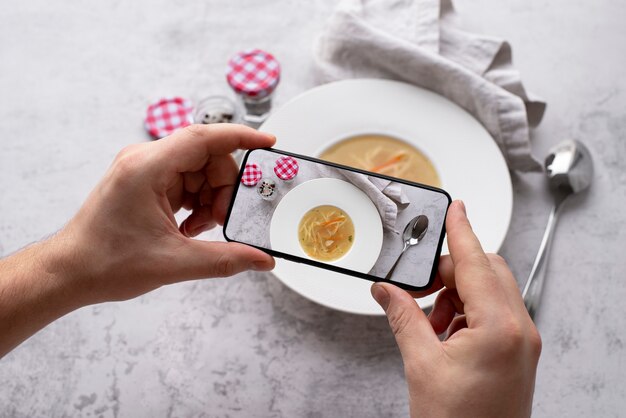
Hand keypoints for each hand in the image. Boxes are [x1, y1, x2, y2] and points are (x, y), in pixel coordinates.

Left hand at [58, 124, 275, 302]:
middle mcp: (144, 160)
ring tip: (197, 229)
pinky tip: (188, 227)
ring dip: (209, 198)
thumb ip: (225, 259)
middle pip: (207, 157)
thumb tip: (261, 259)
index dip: (240, 137)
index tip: (267, 142)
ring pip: (198, 170)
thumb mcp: (174, 263)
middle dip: (223, 188)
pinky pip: (185, 181)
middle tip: (219, 220)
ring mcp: (143, 169)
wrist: (70, 271)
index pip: (204, 138)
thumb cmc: (105, 262)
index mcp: (147, 167)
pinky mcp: (144, 181)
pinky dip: (195, 201)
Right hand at [371, 201, 540, 417]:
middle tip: (419, 288)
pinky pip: (494, 313)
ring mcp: (522, 342)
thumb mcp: (421, 364)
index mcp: (499, 327)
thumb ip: (403, 316)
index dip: (461, 230)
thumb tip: (386, 290)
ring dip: (456, 295)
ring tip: (430, 322)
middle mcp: (519, 330)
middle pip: (486, 271)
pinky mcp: (518, 352)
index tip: (455, 207)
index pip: (475, 262)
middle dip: (450, 271)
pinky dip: (466, 313)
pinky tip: (444, 334)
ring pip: (490, 291)